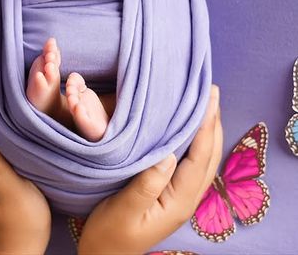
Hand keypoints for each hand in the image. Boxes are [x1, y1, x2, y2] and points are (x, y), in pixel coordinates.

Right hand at [78, 85, 221, 254]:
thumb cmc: (110, 234)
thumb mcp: (124, 210)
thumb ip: (147, 184)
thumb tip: (169, 154)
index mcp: (179, 200)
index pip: (200, 156)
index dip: (206, 125)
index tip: (208, 97)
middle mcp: (187, 197)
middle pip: (209, 154)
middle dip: (213, 121)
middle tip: (210, 90)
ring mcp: (181, 196)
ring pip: (203, 157)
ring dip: (207, 129)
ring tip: (205, 102)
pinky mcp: (172, 192)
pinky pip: (192, 160)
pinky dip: (196, 139)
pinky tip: (188, 127)